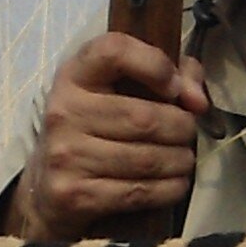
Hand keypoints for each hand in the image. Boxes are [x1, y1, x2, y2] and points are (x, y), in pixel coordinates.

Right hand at [10, 32, 211, 240]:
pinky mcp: (75, 195)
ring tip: (183, 160)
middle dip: (182, 129)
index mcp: (75, 75)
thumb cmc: (96, 129)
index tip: (174, 86)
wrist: (48, 189)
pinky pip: (140, 192)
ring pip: (148, 159)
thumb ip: (172, 75)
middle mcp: (64, 111)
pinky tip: (174, 184)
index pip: (114, 51)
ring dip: (180, 162)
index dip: (154, 64)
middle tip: (187, 135)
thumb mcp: (122, 90)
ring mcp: (66, 155)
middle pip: (145, 118)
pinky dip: (170, 189)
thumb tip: (197, 101)